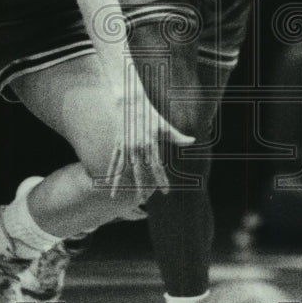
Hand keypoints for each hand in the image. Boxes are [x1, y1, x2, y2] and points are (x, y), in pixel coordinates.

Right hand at [106, 74, 193, 200]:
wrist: (131, 102)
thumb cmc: (151, 115)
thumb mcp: (165, 125)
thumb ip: (178, 136)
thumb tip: (193, 141)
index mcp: (149, 144)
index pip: (156, 167)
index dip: (161, 180)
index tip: (165, 191)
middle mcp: (136, 147)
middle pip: (138, 172)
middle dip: (141, 187)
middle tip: (143, 200)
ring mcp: (125, 146)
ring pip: (122, 169)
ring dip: (120, 184)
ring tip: (118, 197)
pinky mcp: (117, 144)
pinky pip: (113, 161)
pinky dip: (111, 173)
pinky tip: (108, 183)